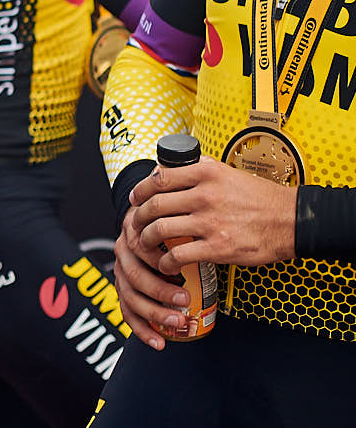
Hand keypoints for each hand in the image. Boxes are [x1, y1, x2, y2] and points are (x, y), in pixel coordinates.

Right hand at [113, 202, 185, 349]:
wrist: (151, 224)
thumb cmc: (171, 223)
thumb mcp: (177, 216)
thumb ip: (188, 220)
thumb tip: (219, 227)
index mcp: (134, 232)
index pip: (140, 247)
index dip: (158, 260)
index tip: (182, 269)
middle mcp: (123, 253)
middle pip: (135, 275)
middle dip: (160, 290)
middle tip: (184, 299)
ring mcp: (121, 273)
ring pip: (129, 297)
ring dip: (153, 313)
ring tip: (177, 321)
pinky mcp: (123, 290)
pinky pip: (128, 312)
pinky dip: (142, 330)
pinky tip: (158, 343)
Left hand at [130, 155, 296, 269]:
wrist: (293, 221)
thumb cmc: (263, 198)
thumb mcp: (230, 172)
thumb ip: (203, 168)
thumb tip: (175, 164)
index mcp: (206, 174)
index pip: (159, 178)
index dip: (140, 190)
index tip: (134, 198)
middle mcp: (205, 195)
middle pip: (154, 205)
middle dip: (138, 217)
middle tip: (135, 223)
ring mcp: (210, 222)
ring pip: (161, 229)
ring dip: (146, 239)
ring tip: (145, 243)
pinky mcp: (218, 247)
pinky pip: (179, 255)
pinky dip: (166, 261)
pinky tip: (166, 263)